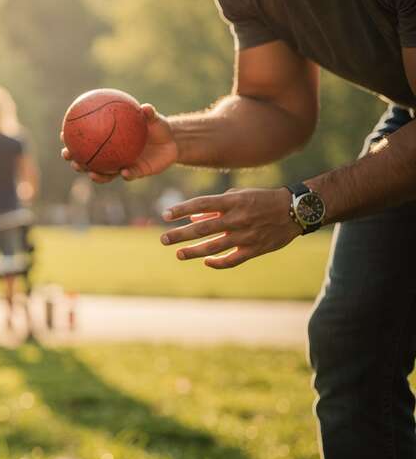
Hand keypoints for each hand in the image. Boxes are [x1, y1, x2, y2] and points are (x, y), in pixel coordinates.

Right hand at [61, 104, 177, 182]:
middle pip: (88, 161)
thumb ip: (149, 114)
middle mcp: (112, 155)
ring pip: (104, 174)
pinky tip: (125, 173)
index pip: (87, 140)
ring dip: (96, 175)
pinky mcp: (135, 173)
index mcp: (109, 140)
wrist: (172, 142)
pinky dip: (126, 175)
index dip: (72, 138)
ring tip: (91, 174)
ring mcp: (122, 165)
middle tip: (68, 156)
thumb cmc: (158, 127)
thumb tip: (145, 107)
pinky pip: (129, 175)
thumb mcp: (154, 119)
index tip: (62, 134)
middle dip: (76, 161)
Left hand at [159, 187, 300, 267]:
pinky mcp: (255, 249)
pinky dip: (218, 263)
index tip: (165, 215)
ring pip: (214, 246)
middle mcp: (238, 218)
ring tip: (178, 254)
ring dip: (194, 251)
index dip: (182, 210)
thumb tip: (194, 217)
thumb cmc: (262, 199)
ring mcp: (246, 236)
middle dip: (180, 234)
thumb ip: (216, 207)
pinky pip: (233, 260)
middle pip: (203, 228)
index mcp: (233, 201)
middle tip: (163, 239)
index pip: (201, 204)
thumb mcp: (239, 196)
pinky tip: (206, 262)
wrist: (296, 210)